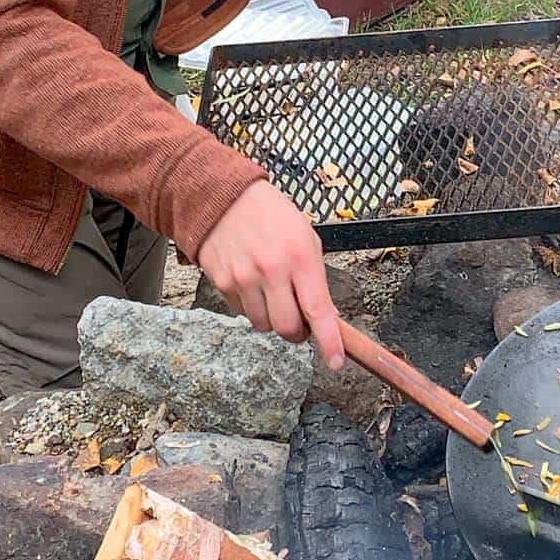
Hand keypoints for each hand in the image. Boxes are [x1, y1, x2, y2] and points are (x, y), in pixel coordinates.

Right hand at [197, 180, 344, 367]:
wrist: (225, 198)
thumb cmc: (272, 216)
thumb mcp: (305, 237)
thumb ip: (314, 277)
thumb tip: (322, 316)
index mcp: (300, 256)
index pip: (318, 310)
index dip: (328, 341)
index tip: (335, 361)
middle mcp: (272, 270)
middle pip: (288, 328)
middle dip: (297, 332)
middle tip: (299, 320)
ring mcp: (245, 278)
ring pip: (264, 325)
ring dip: (272, 319)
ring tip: (271, 292)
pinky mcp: (224, 282)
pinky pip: (242, 313)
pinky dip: (252, 307)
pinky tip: (252, 283)